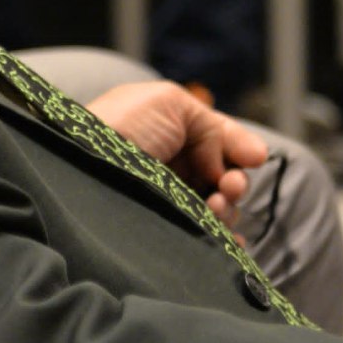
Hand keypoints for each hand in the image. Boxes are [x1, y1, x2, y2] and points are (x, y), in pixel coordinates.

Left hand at [87, 79, 267, 227]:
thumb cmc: (121, 128)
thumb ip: (213, 125)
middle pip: (224, 178)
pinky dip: (225, 238)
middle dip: (235, 182)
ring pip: (219, 208)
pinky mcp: (166, 228)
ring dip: (229, 208)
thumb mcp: (168, 104)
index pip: (220, 143)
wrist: (86, 166)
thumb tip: (256, 154)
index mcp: (172, 133)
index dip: (240, 150)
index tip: (253, 158)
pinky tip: (231, 239)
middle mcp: (172, 166)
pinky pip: (205, 236)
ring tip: (216, 206)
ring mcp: (170, 200)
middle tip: (229, 187)